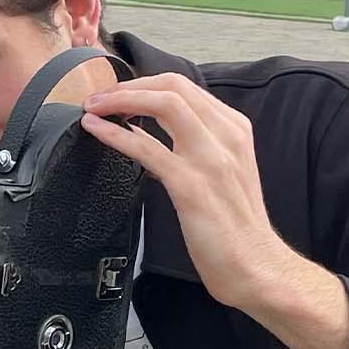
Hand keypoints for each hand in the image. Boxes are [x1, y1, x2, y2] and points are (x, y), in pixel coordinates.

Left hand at [78, 73, 300, 309]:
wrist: (256, 265)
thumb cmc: (236, 227)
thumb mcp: (223, 172)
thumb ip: (195, 147)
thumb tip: (149, 133)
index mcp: (234, 130)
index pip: (185, 87)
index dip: (145, 83)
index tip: (119, 93)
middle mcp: (226, 136)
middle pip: (173, 86)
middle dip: (129, 85)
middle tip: (100, 97)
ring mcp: (210, 159)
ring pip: (163, 105)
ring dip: (120, 100)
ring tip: (93, 107)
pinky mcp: (191, 186)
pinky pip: (147, 148)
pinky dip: (115, 134)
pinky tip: (96, 129)